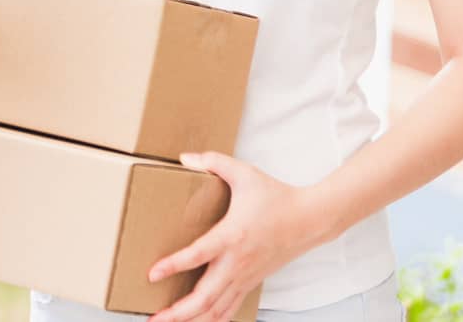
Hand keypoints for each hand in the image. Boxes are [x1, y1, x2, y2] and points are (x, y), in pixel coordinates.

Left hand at [146, 152, 324, 321]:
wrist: (310, 220)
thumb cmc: (276, 196)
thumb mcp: (243, 172)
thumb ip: (213, 161)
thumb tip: (183, 157)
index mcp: (232, 235)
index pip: (198, 255)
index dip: (174, 266)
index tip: (152, 274)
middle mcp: (237, 262)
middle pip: (205, 297)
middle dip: (178, 312)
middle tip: (154, 318)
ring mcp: (245, 276)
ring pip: (217, 309)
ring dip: (191, 320)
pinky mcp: (251, 282)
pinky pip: (230, 307)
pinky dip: (213, 319)